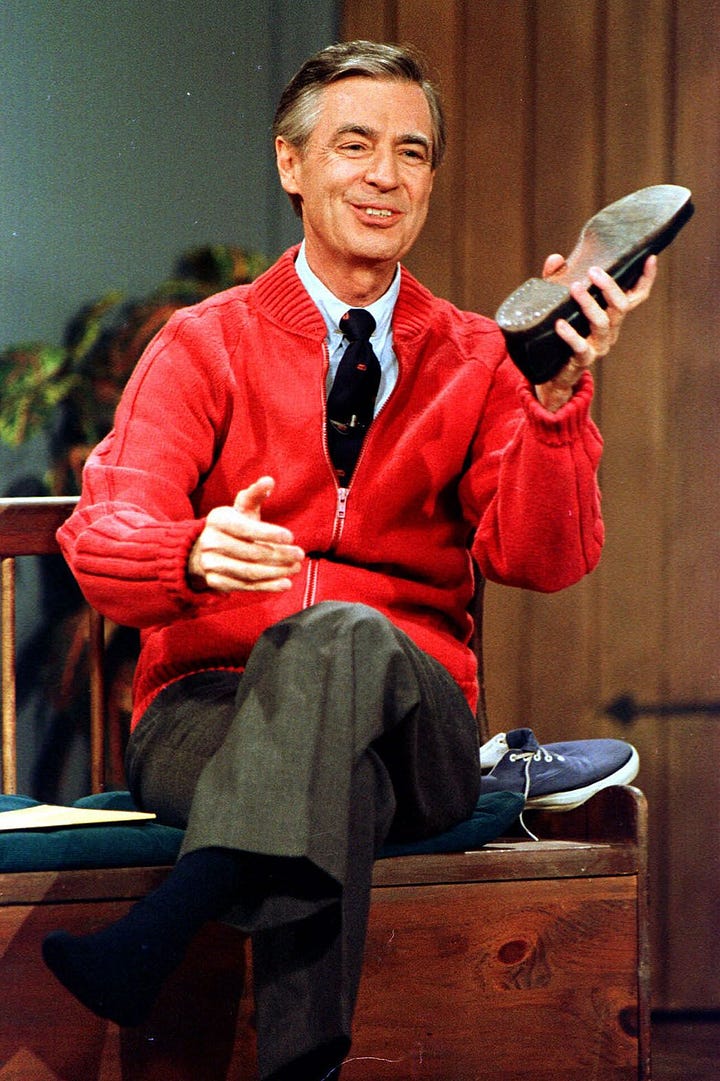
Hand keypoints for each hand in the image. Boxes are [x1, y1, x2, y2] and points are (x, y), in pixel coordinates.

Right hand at [188, 476, 304, 592]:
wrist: (202, 550)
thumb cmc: (232, 526)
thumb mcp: (241, 509)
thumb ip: (255, 495)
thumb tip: (269, 480)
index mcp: (218, 520)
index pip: (246, 529)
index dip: (269, 534)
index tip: (290, 537)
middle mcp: (210, 543)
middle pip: (251, 553)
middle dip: (279, 555)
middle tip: (299, 555)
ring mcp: (211, 564)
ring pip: (250, 572)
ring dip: (277, 572)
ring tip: (295, 568)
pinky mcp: (216, 583)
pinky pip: (246, 586)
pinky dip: (268, 586)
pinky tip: (285, 584)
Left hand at [535, 253, 657, 411]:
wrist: (554, 370)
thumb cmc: (562, 330)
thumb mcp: (560, 300)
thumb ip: (558, 279)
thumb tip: (555, 258)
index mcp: (612, 313)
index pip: (636, 295)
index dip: (646, 279)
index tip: (649, 258)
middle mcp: (612, 329)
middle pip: (620, 305)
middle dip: (609, 286)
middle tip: (594, 271)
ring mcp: (600, 345)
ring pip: (602, 322)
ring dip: (589, 304)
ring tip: (575, 288)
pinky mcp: (584, 359)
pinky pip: (581, 346)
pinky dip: (570, 335)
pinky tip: (560, 324)